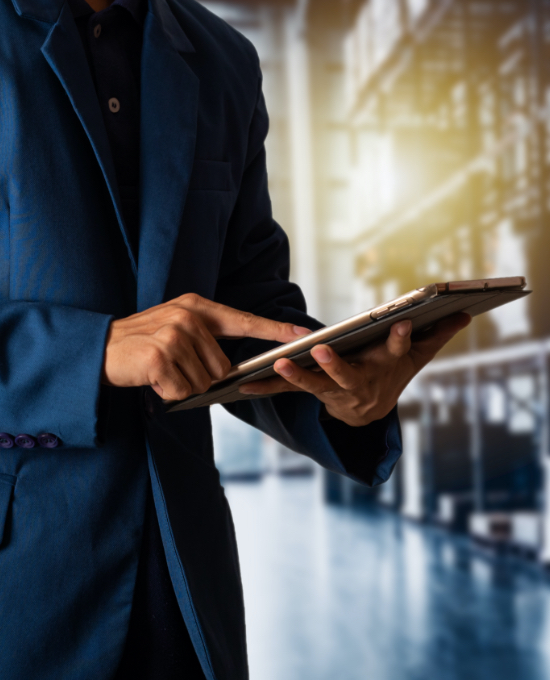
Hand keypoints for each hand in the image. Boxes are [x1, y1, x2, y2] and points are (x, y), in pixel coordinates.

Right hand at [102, 293, 310, 399]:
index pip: (244, 320)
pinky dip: (168, 394)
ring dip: (183, 386)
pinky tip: (153, 379)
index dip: (275, 329)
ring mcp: (174, 336)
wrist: (100, 348)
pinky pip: (182, 392)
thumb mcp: (176, 327)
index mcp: (197, 307)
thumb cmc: (143, 342)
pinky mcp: (160, 358)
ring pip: (204, 382)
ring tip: (161, 371)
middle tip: (173, 367)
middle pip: (222, 367)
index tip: (303, 334)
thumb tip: (231, 370)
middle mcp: (189, 317)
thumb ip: (206, 340)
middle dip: (201, 377)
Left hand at [238, 313, 471, 426]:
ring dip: (295, 376)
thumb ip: (435, 336)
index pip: (396, 353)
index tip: (405, 324)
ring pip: (313, 385)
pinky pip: (287, 392)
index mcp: (383, 369)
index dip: (402, 341)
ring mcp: (332, 392)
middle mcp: (357, 384)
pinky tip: (241, 386)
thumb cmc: (391, 376)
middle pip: (347, 376)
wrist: (369, 414)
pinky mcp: (312, 393)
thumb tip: (465, 314)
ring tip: (277, 364)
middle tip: (321, 350)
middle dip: (336, 365)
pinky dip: (265, 387)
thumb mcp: (415, 359)